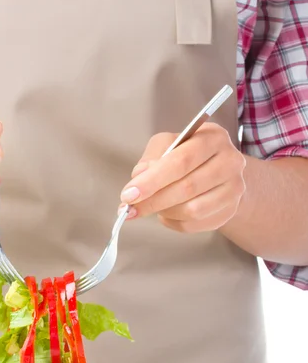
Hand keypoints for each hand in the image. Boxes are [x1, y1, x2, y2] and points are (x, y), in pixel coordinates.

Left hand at [119, 123, 245, 232]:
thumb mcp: (166, 145)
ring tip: (153, 207)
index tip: (129, 195)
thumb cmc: (187, 157)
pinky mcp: (229, 211)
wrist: (218, 173)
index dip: (152, 181)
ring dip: (165, 212)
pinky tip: (167, 214)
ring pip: (192, 210)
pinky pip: (195, 224)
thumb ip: (150, 160)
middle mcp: (230, 161)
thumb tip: (138, 180)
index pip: (180, 161)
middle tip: (130, 209)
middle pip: (187, 188)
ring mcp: (234, 188)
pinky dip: (174, 222)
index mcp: (212, 138)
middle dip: (153, 201)